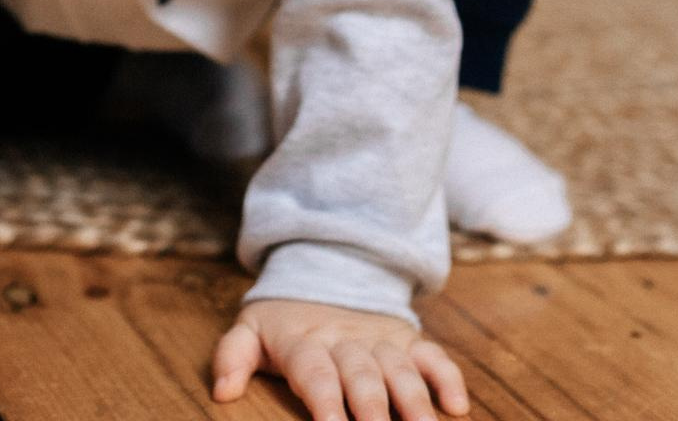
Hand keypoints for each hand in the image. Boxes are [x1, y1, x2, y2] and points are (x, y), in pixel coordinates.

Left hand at [212, 297, 469, 420]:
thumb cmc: (284, 321)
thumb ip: (231, 356)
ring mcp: (380, 339)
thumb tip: (221, 392)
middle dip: (372, 408)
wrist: (326, 270)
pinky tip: (456, 406)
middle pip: (362, 375)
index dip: (324, 399)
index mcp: (305, 341)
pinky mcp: (407, 337)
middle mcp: (346, 340)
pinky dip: (447, 378)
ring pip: (400, 369)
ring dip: (413, 400)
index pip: (315, 372)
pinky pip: (433, 355)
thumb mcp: (251, 330)